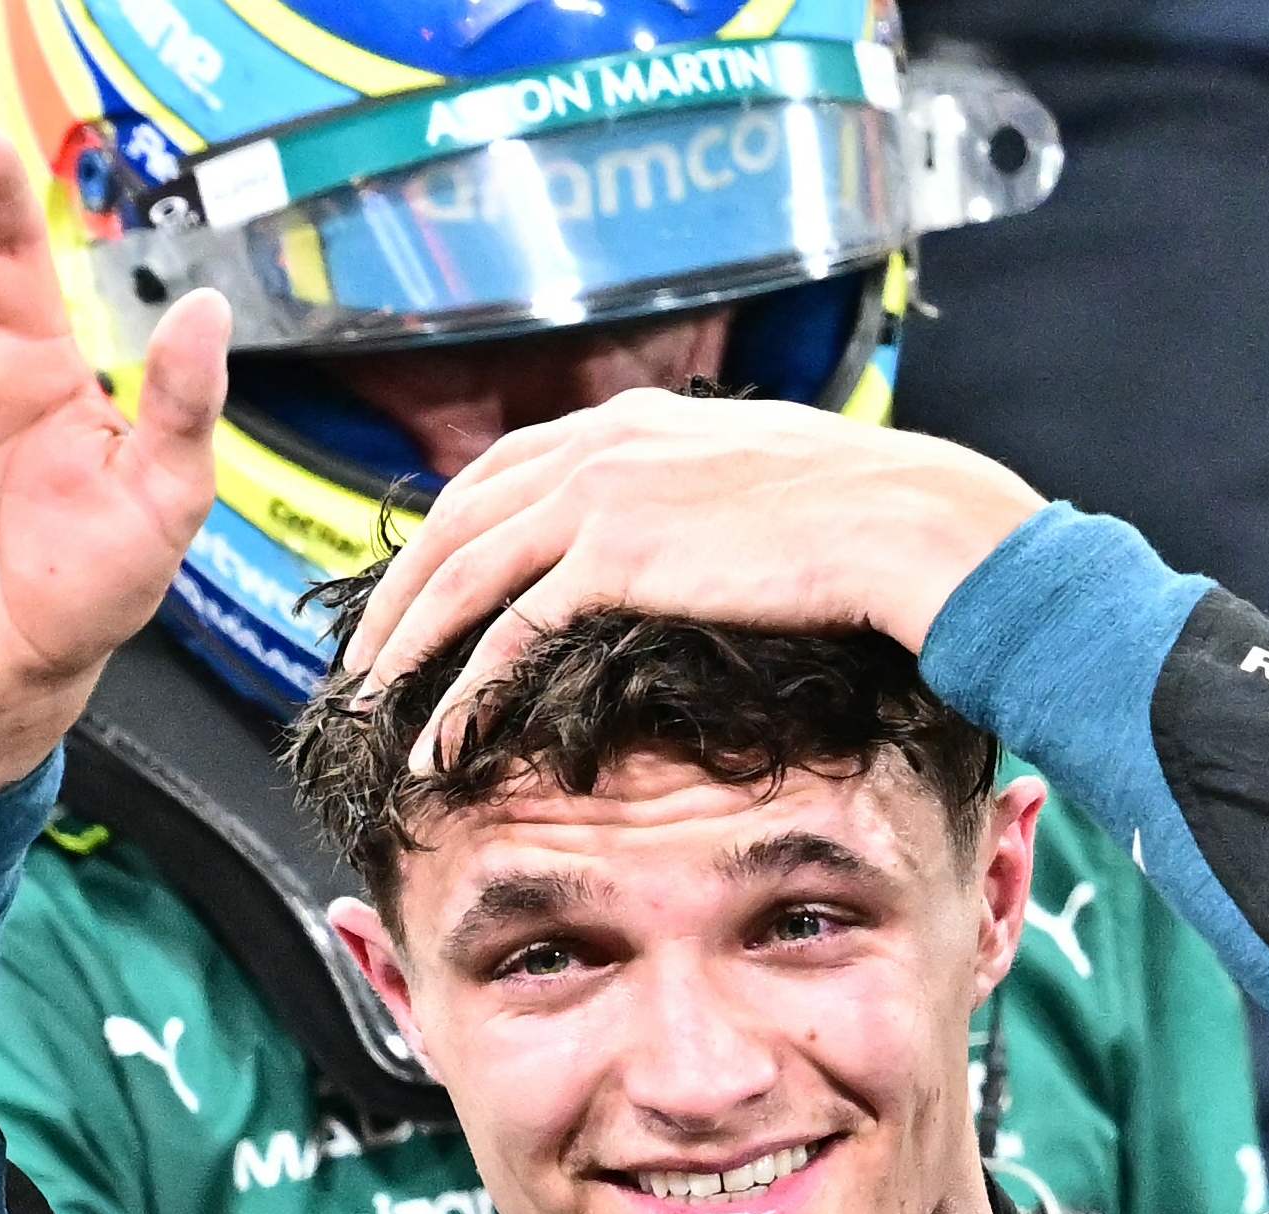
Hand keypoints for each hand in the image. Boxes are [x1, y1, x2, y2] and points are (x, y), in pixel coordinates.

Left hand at [339, 391, 1044, 763]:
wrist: (903, 521)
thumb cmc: (861, 512)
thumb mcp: (760, 475)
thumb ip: (698, 493)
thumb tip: (695, 530)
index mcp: (628, 421)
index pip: (503, 469)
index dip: (448, 528)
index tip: (418, 582)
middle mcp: (599, 444)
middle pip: (459, 517)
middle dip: (401, 588)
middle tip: (365, 650)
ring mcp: (600, 495)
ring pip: (465, 570)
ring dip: (406, 638)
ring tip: (371, 696)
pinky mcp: (615, 557)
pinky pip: (510, 630)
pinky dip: (463, 688)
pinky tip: (439, 736)